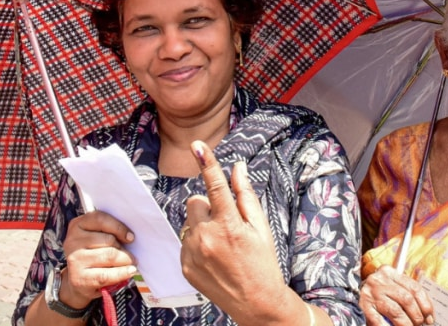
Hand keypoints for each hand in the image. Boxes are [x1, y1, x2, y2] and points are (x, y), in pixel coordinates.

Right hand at [58, 210, 138, 307]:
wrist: (76, 282)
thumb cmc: (92, 255)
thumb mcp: (96, 238)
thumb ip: (108, 231)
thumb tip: (131, 236)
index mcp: (77, 225)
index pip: (100, 219)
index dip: (119, 227)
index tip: (131, 237)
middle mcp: (72, 241)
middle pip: (109, 239)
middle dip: (124, 248)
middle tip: (130, 255)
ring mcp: (75, 260)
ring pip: (110, 256)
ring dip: (125, 260)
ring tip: (131, 263)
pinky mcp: (79, 279)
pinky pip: (107, 275)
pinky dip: (122, 273)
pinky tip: (130, 271)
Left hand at [180, 140, 289, 322]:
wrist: (255, 302)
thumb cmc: (262, 262)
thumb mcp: (261, 227)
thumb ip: (246, 195)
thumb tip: (238, 167)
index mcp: (229, 224)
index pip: (215, 185)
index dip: (207, 162)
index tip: (196, 145)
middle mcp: (207, 237)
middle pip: (195, 202)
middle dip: (208, 207)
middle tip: (227, 224)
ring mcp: (192, 252)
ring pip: (189, 221)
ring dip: (201, 226)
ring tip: (221, 245)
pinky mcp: (184, 265)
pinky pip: (185, 241)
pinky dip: (196, 244)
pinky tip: (213, 257)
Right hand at [361, 265, 433, 325]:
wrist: (349, 295)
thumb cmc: (377, 294)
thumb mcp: (390, 287)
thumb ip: (405, 293)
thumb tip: (425, 314)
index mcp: (389, 272)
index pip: (414, 287)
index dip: (426, 304)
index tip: (430, 317)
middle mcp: (379, 280)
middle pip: (407, 299)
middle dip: (417, 316)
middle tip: (420, 325)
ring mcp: (370, 294)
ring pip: (396, 311)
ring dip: (407, 324)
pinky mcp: (363, 308)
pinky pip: (381, 322)